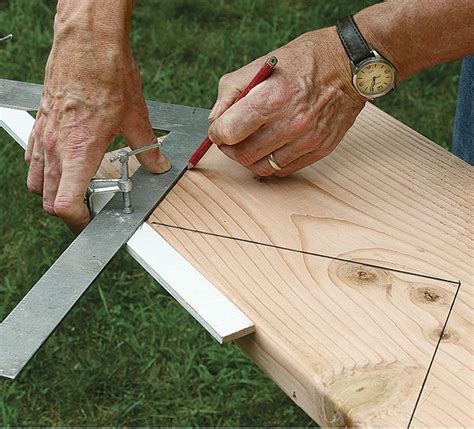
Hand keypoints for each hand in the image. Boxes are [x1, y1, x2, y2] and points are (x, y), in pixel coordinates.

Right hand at [26, 14, 169, 233]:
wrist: (87, 42)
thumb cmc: (107, 75)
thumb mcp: (136, 118)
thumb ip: (147, 148)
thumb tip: (159, 165)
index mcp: (78, 153)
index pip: (64, 205)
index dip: (77, 222)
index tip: (91, 224)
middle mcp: (55, 148)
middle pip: (47, 199)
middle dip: (67, 211)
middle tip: (88, 209)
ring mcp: (44, 136)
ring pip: (35, 181)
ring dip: (52, 192)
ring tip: (76, 188)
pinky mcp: (41, 123)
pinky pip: (33, 157)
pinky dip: (45, 169)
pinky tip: (64, 162)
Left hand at [208, 27, 365, 176]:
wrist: (349, 66)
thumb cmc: (304, 61)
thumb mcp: (262, 64)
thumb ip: (231, 91)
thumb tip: (216, 119)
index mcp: (272, 98)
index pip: (230, 132)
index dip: (217, 134)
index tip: (218, 130)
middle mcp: (291, 124)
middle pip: (244, 154)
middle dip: (230, 149)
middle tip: (230, 139)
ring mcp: (307, 140)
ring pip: (262, 167)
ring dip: (249, 158)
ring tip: (249, 143)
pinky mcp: (320, 150)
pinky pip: (284, 169)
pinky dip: (271, 162)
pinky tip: (270, 147)